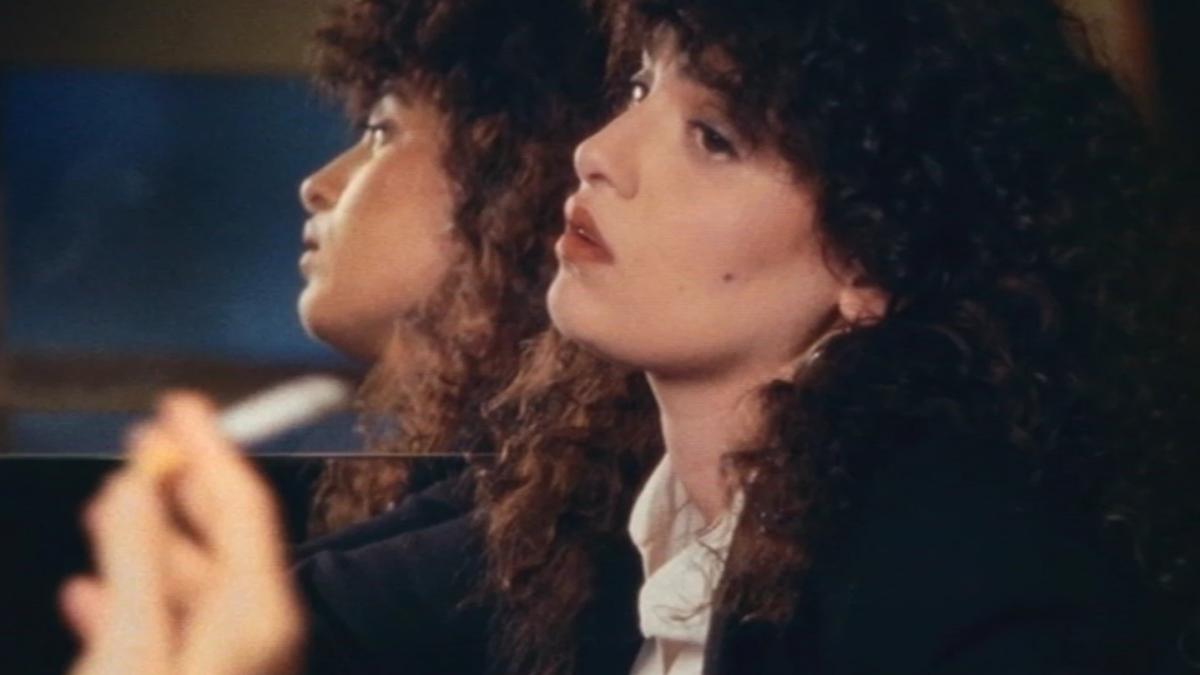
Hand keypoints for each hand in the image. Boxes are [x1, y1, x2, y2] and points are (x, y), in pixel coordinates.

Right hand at [60, 393, 303, 674]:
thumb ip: (138, 563)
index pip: (243, 502)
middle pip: (224, 534)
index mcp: (259, 610)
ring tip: (109, 503)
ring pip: (196, 579)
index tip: (181, 402)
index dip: (210, 445)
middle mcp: (263, 630)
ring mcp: (244, 659)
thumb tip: (137, 484)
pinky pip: (181, 623)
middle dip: (180, 483)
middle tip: (146, 439)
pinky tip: (90, 593)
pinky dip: (138, 596)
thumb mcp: (134, 647)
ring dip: (150, 538)